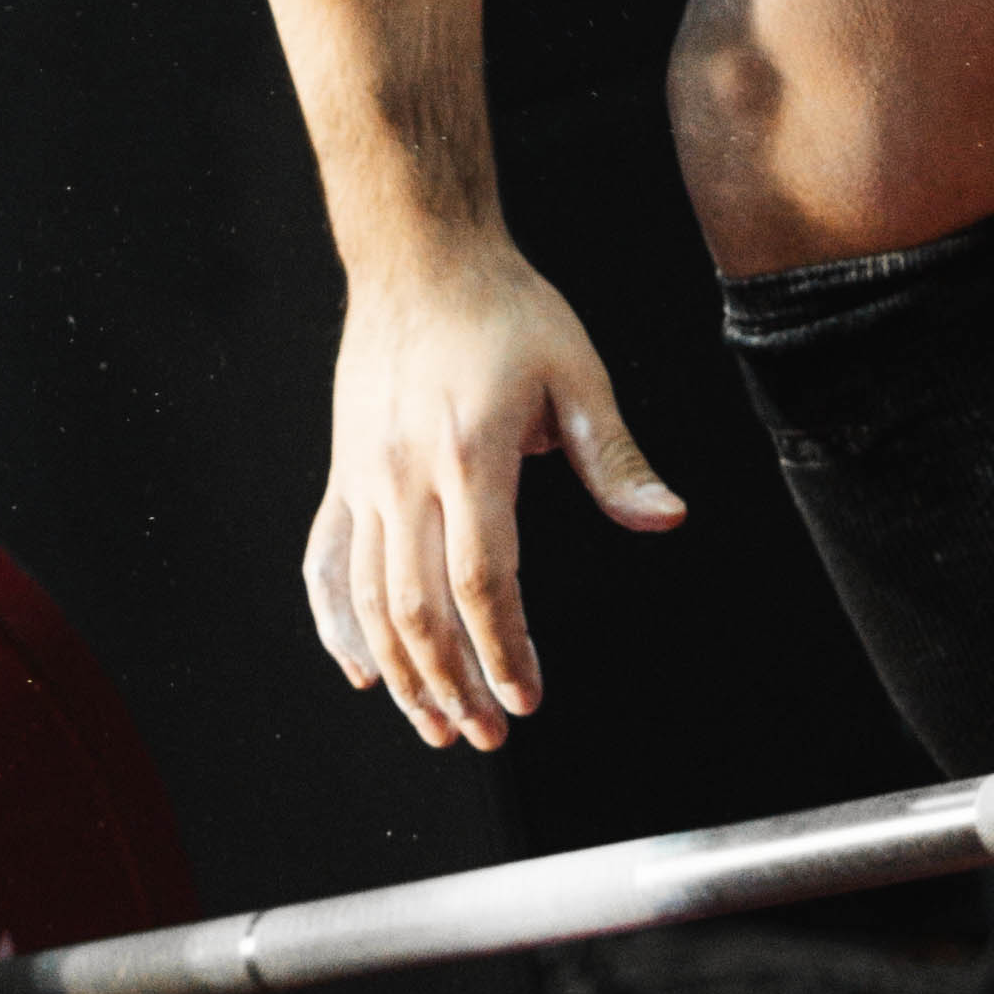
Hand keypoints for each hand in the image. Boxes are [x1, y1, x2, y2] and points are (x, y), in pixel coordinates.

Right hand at [303, 243, 685, 752]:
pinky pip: (325, 564)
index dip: (504, 650)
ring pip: (370, 601)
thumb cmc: (506, 311)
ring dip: (403, 674)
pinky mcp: (342, 476)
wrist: (419, 257)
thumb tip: (668, 519)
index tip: (527, 698)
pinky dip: (336, 626)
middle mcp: (404, 474)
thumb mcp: (577, 373)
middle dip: (454, 684)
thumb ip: (616, 457)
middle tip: (488, 736)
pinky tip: (362, 671)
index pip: (483, 579)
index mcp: (469, 453)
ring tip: (438, 724)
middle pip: (420, 607)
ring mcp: (363, 478)